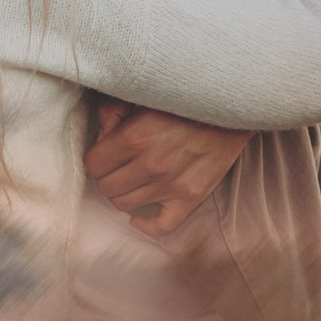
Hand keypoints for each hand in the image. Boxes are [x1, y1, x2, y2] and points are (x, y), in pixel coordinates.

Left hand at [84, 102, 250, 236]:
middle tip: (115, 166)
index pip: (93, 165)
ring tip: (129, 180)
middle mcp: (150, 165)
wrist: (227, 106)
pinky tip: (139, 214)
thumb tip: (101, 136)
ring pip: (125, 205)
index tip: (103, 153)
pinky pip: (161, 225)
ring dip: (123, 194)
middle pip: (107, 188)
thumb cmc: (181, 98)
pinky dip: (146, 224)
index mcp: (133, 137)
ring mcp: (171, 185)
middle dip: (106, 176)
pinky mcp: (191, 197)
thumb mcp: (141, 95)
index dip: (95, 158)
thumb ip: (112, 112)